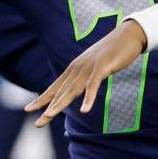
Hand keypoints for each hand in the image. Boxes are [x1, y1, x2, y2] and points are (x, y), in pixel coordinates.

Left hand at [25, 20, 146, 127]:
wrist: (129, 35)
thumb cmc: (113, 52)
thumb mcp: (95, 66)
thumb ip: (86, 76)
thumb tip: (80, 86)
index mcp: (75, 69)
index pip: (55, 87)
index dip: (42, 99)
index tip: (28, 109)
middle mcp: (78, 69)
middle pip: (60, 92)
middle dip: (47, 107)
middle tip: (36, 123)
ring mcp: (89, 68)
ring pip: (72, 90)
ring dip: (60, 104)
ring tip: (48, 116)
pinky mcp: (102, 68)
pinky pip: (93, 85)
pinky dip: (88, 98)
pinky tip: (84, 110)